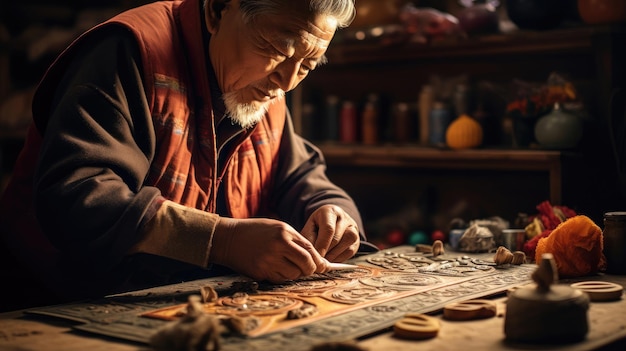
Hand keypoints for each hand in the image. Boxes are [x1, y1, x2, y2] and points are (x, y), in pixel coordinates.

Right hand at [210, 217, 328, 282]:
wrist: (228, 238)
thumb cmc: (256, 231)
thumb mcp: (278, 228)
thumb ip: (298, 242)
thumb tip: (317, 260)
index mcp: (284, 234)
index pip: (310, 251)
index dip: (318, 261)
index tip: (324, 266)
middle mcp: (277, 247)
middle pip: (305, 266)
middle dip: (309, 269)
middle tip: (307, 268)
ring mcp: (268, 261)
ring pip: (293, 275)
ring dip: (295, 273)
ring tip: (287, 264)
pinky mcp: (260, 273)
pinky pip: (280, 280)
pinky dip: (282, 276)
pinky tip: (275, 267)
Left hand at [300, 205, 359, 261]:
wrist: (331, 222)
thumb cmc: (317, 226)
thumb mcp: (309, 227)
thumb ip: (309, 238)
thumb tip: (312, 254)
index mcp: (330, 211)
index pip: (328, 229)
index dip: (321, 245)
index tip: (315, 256)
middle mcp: (344, 218)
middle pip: (336, 239)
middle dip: (325, 252)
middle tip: (317, 261)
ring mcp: (353, 229)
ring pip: (346, 246)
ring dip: (333, 256)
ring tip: (323, 260)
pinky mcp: (357, 240)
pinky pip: (349, 252)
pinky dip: (339, 258)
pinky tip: (330, 259)